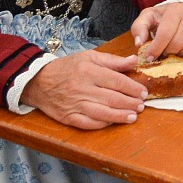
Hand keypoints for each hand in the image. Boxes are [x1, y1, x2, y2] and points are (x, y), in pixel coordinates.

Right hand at [23, 50, 148, 128]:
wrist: (38, 81)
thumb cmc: (66, 68)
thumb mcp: (88, 57)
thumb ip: (112, 60)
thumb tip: (134, 60)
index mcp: (88, 71)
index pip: (117, 81)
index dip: (133, 88)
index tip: (143, 92)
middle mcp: (82, 88)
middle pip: (112, 98)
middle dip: (130, 103)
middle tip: (142, 105)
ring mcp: (75, 105)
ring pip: (103, 113)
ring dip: (120, 116)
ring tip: (134, 116)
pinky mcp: (69, 117)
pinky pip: (89, 124)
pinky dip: (103, 124)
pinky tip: (114, 122)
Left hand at [132, 1, 182, 63]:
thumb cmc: (166, 15)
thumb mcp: (150, 16)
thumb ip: (139, 27)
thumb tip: (139, 43)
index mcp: (175, 11)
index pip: (165, 33)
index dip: (156, 48)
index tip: (149, 57)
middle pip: (177, 44)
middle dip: (166, 52)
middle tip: (162, 53)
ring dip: (178, 55)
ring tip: (173, 50)